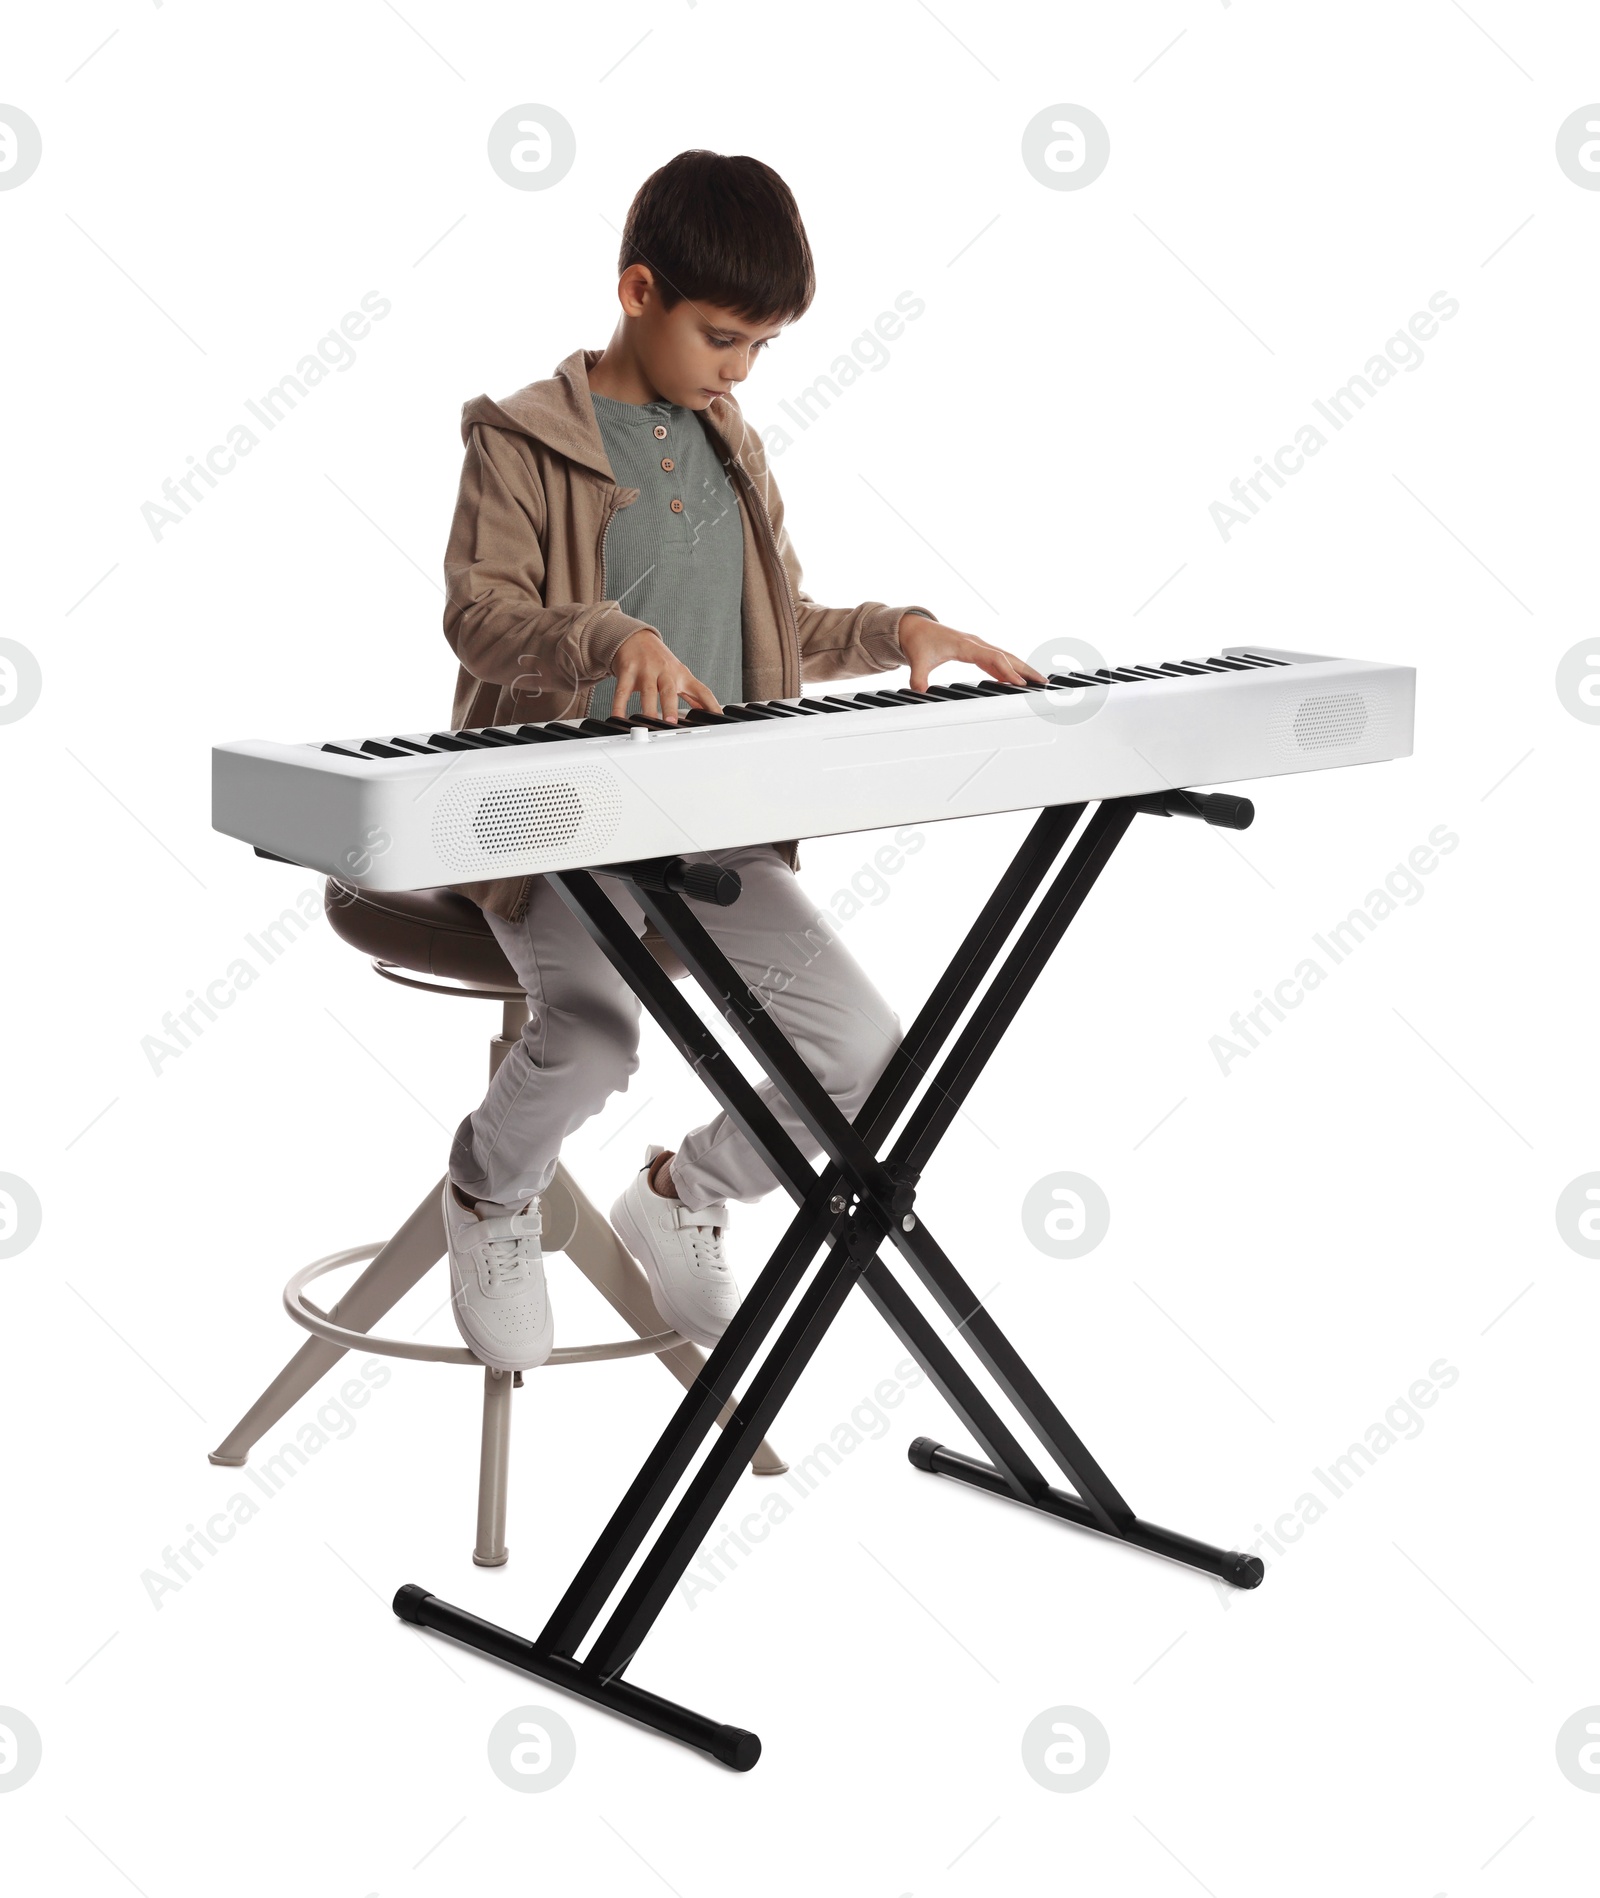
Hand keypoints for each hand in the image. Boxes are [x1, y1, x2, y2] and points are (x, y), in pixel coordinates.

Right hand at [611, 629, 720, 723]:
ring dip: (647, 708)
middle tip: (672, 721)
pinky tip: (618, 717)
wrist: (636, 637)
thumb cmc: (660, 661)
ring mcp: (646, 670)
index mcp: (682, 676)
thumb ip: (694, 694)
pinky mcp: (628, 670)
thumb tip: (711, 710)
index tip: (717, 719)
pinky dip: (619, 705)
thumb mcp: (680, 675)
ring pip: (647, 691)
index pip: (702, 691)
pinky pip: (623, 691)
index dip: (712, 704)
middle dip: (671, 706)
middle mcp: (665, 672)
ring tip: (648, 722)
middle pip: (670, 690)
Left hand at [896, 615, 1045, 693]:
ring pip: (1005, 657)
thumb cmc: (919, 641)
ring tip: (1037, 682)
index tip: (1019, 683)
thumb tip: (919, 693)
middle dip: (1026, 669)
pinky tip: (1017, 681)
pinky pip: (997, 660)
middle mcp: (975, 644)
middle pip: (1007, 656)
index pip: (993, 657)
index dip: (1007, 671)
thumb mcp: (917, 660)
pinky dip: (1009, 669)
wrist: (915, 628)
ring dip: (1022, 669)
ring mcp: (978, 646)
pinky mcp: (976, 651)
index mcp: (965, 645)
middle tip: (1042, 682)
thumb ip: (918, 678)